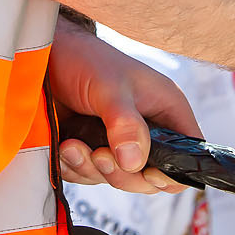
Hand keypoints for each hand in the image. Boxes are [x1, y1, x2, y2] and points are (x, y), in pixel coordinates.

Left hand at [47, 19, 202, 194]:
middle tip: (99, 155)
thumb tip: (134, 163)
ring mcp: (119, 143)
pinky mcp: (91, 150)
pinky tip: (64, 147)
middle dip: (122, 174)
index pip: (188, 154)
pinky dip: (74, 168)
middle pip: (150, 178)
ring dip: (90, 169)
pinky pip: (89, 176)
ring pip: (117, 178)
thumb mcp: (108, 88)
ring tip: (72, 145)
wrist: (47, 56)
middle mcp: (147, 131)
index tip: (146, 173)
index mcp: (165, 111)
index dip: (173, 172)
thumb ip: (124, 124)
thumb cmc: (85, 59)